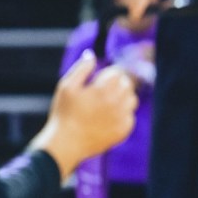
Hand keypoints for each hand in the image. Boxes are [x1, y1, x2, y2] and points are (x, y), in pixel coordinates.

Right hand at [32, 51, 137, 178]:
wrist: (67, 143)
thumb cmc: (65, 113)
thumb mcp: (67, 87)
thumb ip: (81, 69)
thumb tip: (91, 55)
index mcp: (103, 89)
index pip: (118, 73)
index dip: (108, 75)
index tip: (99, 81)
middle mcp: (117, 103)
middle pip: (128, 85)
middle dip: (117, 84)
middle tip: (103, 92)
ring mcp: (122, 118)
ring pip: (132, 100)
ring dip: (123, 98)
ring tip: (106, 104)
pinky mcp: (124, 130)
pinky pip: (130, 117)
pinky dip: (123, 115)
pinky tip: (108, 118)